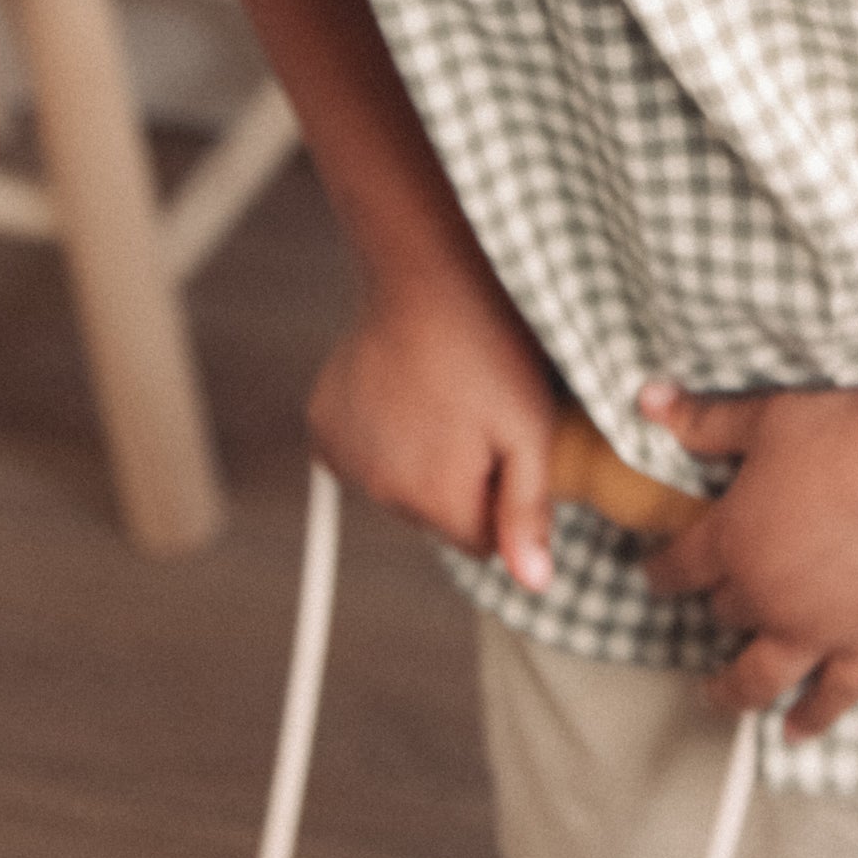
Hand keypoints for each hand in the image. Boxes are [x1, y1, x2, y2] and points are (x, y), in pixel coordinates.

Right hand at [308, 284, 559, 593]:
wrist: (425, 273)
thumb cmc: (489, 348)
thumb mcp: (530, 428)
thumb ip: (528, 512)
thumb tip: (534, 584)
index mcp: (433, 500)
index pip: (482, 543)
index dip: (504, 499)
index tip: (509, 447)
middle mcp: (377, 491)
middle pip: (436, 517)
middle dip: (460, 482)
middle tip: (478, 414)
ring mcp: (343, 458)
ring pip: (398, 487)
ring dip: (418, 459)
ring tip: (441, 396)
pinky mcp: (323, 426)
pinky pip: (364, 456)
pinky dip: (381, 437)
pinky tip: (402, 392)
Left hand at [638, 378, 857, 738]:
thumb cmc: (846, 432)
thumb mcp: (765, 418)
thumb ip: (704, 420)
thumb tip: (647, 400)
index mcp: (732, 541)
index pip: (678, 568)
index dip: (661, 570)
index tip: (655, 573)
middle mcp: (765, 596)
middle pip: (723, 612)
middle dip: (713, 606)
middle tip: (712, 604)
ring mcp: (817, 629)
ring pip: (759, 676)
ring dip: (732, 690)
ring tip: (715, 697)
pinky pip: (833, 695)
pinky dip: (812, 717)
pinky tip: (796, 733)